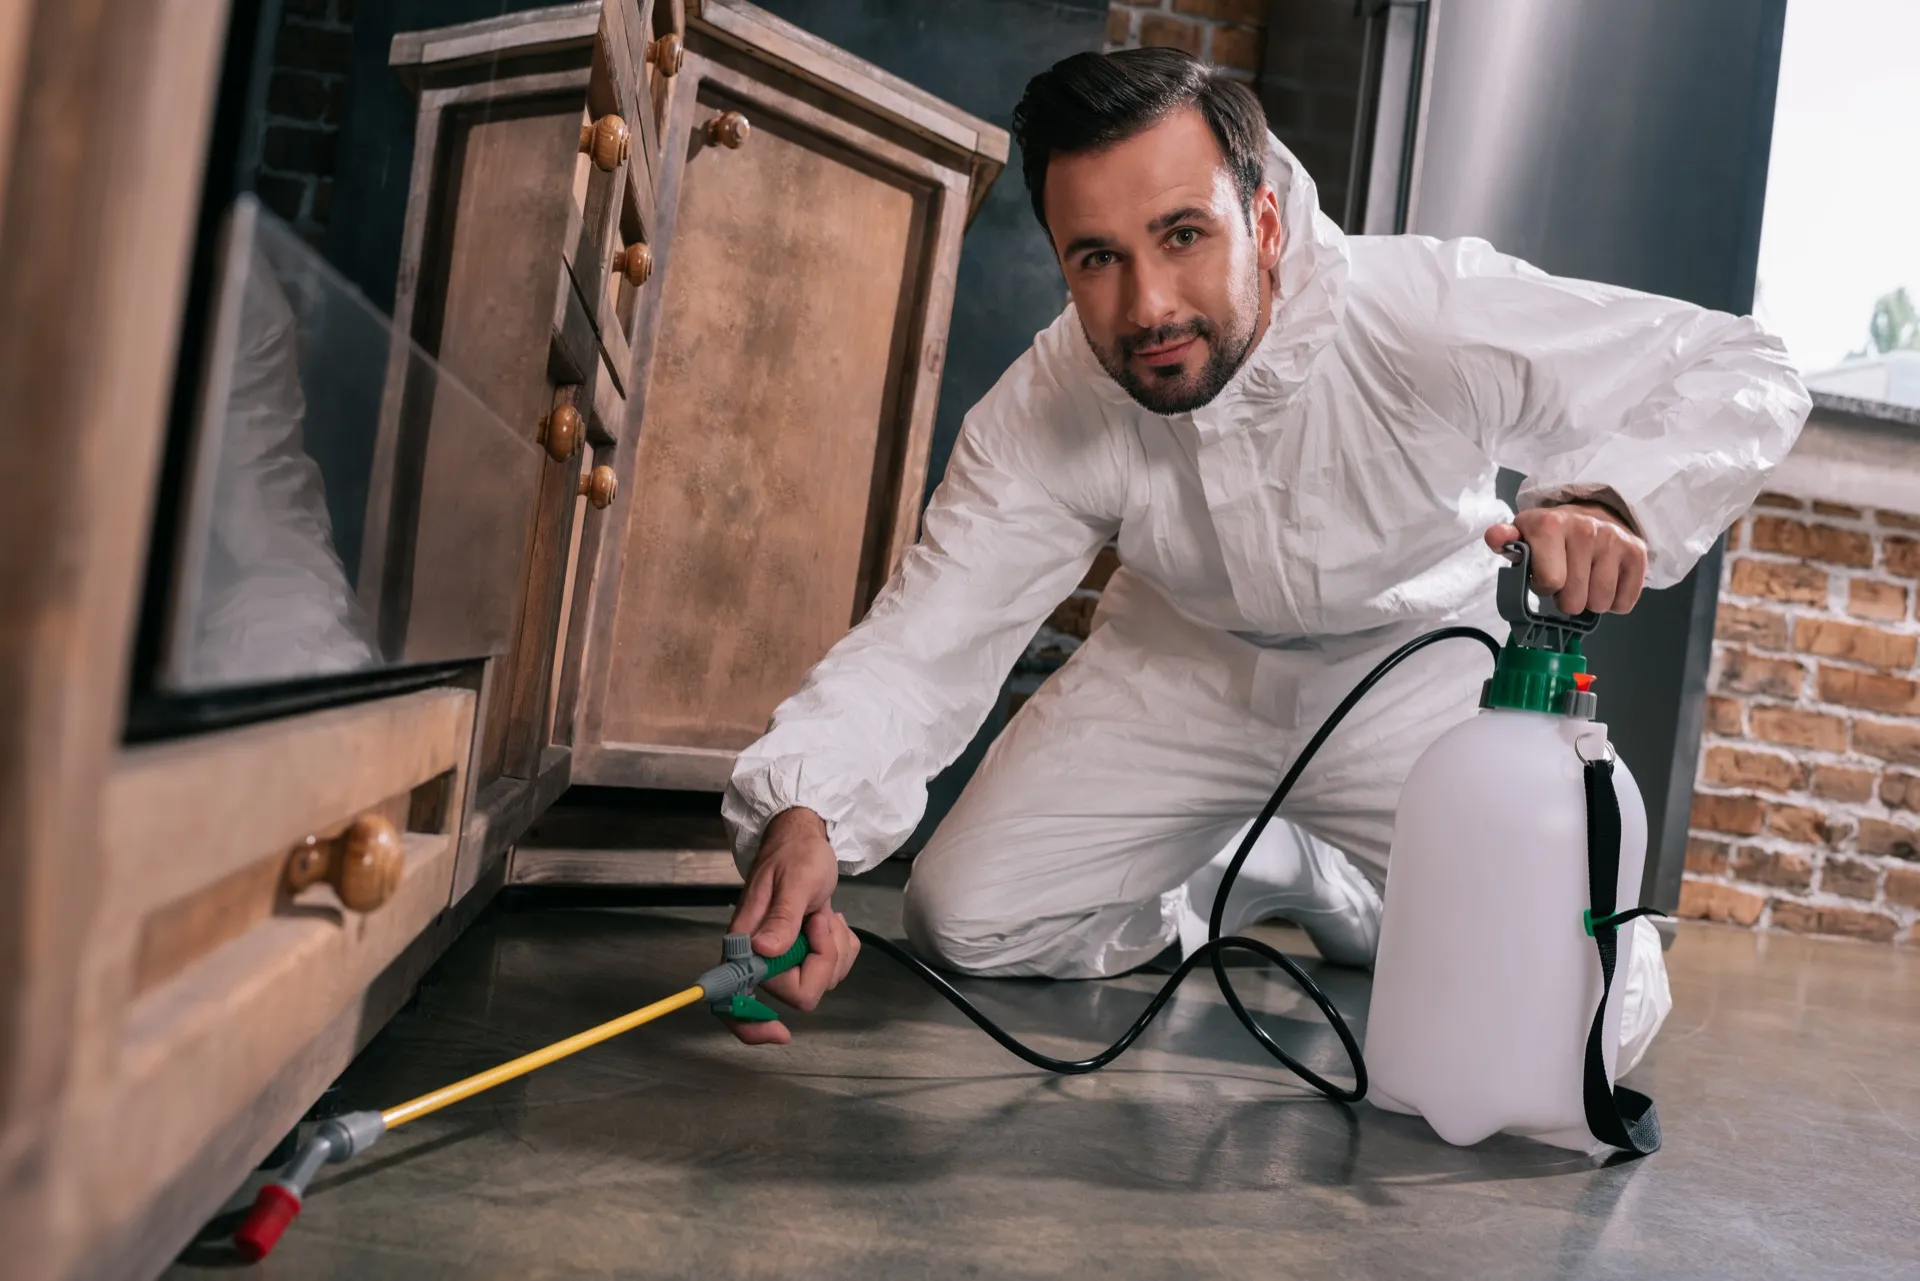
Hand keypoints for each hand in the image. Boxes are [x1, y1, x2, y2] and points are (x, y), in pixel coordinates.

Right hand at [725, 807, 860, 1044]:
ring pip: (822, 980)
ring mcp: (783, 957)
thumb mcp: (796, 882)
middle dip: (821, 958)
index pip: (734, 1000)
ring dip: (833, 947)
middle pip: (800, 991)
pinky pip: (832, 968)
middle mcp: (760, 957)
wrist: (805, 839)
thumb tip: (764, 952)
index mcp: (746, 943)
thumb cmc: (796, 854)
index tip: (781, 1033)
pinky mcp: (802, 953)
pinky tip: (829, 920)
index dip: (751, 1025)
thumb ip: (782, 918)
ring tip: (822, 914)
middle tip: (818, 921)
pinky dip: (840, 945)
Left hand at [1484, 502, 1647, 614]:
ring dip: (1590, 601)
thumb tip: (1495, 536)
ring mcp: (1614, 540)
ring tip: (1585, 581)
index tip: (1546, 576)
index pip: (1550, 582)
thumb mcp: (1523, 534)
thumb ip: (1505, 539)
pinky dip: (1614, 602)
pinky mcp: (1637, 551)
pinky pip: (1624, 602)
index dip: (1544, 587)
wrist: (1592, 513)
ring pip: (1600, 603)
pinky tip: (1604, 582)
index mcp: (1550, 525)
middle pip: (1575, 600)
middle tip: (1567, 580)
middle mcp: (1585, 529)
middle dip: (1567, 598)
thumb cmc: (1551, 534)